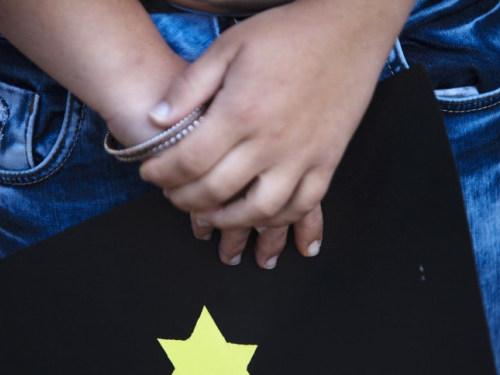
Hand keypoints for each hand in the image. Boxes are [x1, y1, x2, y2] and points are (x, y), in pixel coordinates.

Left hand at [141, 0, 412, 267]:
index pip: (189, 160)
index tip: (150, 174)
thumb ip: (189, 86)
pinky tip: (260, 218)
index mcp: (241, 111)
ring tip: (208, 214)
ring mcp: (303, 156)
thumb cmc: (288, 34)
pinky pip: (302, 205)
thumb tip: (156, 119)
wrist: (349, 29)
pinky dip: (278, 220)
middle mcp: (271, 142)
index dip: (161, 174)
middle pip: (216, 191)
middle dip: (184, 200)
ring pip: (259, 211)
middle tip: (172, 195)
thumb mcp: (228, 46)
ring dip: (227, 220)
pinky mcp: (327, 161)